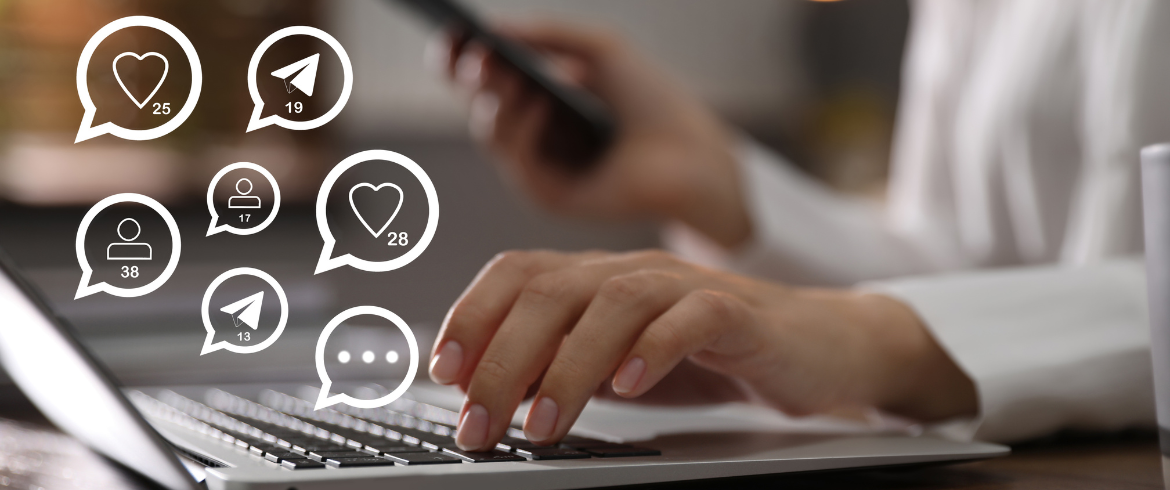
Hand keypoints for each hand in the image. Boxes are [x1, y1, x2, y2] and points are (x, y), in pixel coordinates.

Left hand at [428, 250, 976, 450]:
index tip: (444, 371)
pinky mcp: (738, 311)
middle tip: (480, 421)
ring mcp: (686, 286)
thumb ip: (560, 367)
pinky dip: (655, 348)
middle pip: (552, 291)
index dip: (473, 316)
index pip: (518, 274)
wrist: (816, 348)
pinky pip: (692, 317)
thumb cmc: (710, 355)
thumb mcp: (620, 365)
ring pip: (613, 302)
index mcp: (597, 279)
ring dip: (569, 363)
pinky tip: (630, 386)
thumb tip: (486, 394)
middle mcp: (634, 272)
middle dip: (504, 358)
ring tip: (543, 421)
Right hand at [433, 20, 750, 246]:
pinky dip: (524, 129)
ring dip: (496, 99)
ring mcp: (538, 168)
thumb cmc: (654, 103)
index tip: (452, 31)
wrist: (696, 154)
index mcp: (538, 99)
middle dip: (473, 76)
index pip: (484, 79)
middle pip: (479, 104)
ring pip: (491, 132)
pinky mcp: (551, 197)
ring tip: (506, 71)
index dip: (462, 57)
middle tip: (475, 52)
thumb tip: (492, 29)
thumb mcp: (601, 52)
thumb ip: (548, 35)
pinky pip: (518, 162)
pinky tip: (542, 102)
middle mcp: (531, 135)